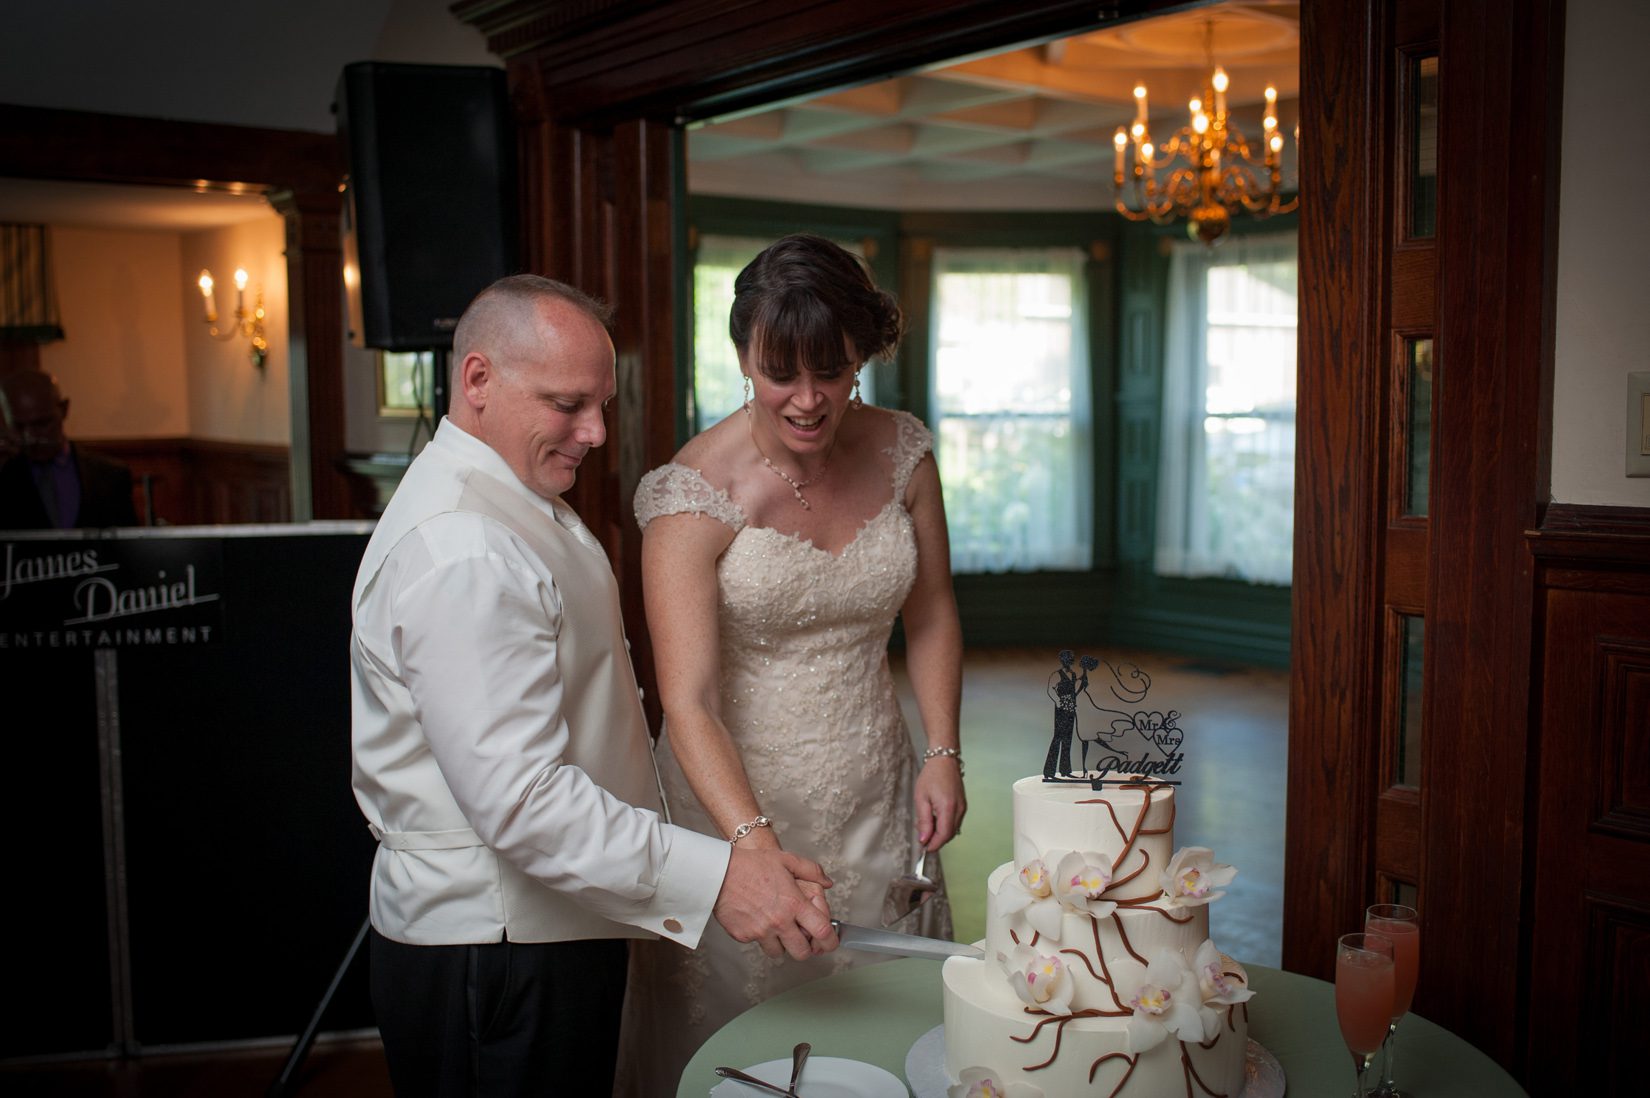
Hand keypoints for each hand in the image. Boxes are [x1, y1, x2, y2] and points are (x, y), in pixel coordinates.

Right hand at [714, 848, 839, 959]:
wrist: (718, 872)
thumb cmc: (752, 864)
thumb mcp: (786, 860)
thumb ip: (811, 871)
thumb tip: (827, 882)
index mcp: (794, 904)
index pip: (822, 932)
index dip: (830, 942)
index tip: (830, 943)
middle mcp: (780, 921)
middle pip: (801, 952)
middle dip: (805, 949)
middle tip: (801, 940)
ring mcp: (761, 932)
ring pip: (778, 952)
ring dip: (780, 943)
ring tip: (775, 926)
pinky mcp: (744, 936)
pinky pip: (757, 944)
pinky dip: (759, 936)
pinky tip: (755, 919)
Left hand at [914, 756, 965, 851]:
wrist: (944, 760)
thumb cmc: (931, 776)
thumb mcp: (921, 798)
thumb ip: (923, 821)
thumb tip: (924, 839)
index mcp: (948, 808)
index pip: (943, 835)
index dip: (934, 844)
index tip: (923, 848)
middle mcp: (959, 810)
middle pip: (949, 835)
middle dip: (935, 839)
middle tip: (921, 833)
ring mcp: (962, 808)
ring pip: (952, 829)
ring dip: (939, 832)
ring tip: (925, 822)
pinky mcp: (962, 805)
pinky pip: (954, 821)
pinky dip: (944, 824)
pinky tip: (934, 816)